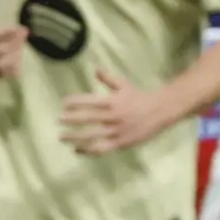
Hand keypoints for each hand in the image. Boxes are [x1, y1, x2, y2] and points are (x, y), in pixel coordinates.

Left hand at [60, 69, 174, 155]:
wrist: (161, 111)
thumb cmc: (139, 97)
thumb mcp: (125, 85)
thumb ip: (109, 79)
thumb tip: (96, 69)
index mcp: (113, 101)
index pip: (90, 101)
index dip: (75, 101)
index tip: (63, 102)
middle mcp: (113, 116)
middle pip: (88, 118)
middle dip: (71, 119)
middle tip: (58, 120)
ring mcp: (117, 131)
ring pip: (92, 135)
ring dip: (75, 137)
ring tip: (61, 137)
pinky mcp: (121, 143)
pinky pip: (101, 148)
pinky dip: (88, 150)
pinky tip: (76, 150)